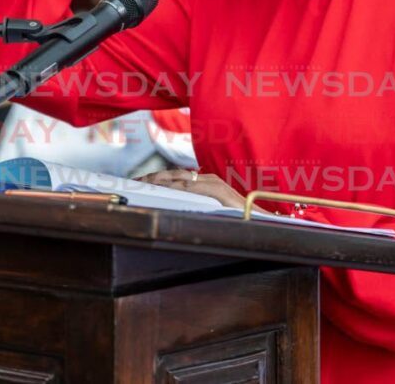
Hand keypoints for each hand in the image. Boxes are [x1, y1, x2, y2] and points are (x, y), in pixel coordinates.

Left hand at [136, 169, 250, 208]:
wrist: (261, 221)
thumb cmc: (237, 218)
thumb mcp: (212, 210)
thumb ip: (198, 205)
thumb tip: (175, 208)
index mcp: (206, 182)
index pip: (176, 177)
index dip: (157, 178)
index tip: (139, 182)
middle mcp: (208, 179)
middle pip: (174, 175)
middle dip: (151, 177)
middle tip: (133, 182)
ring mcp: (213, 184)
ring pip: (179, 178)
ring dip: (158, 180)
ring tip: (141, 184)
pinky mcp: (217, 191)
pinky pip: (191, 187)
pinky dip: (174, 187)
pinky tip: (162, 189)